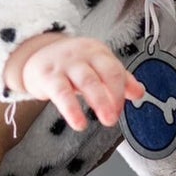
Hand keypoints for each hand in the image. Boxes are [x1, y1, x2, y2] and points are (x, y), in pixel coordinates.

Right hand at [7, 33, 144, 132]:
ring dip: (99, 101)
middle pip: (104, 73)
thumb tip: (139, 92)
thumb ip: (119, 79)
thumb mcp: (95, 66)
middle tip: (116, 116)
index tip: (121, 108)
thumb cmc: (70, 63)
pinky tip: (79, 123)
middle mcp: (84, 55)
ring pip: (86, 81)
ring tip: (107, 120)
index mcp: (98, 52)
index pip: (115, 69)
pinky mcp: (48, 76)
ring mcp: (66, 64)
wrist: (36, 54)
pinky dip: (72, 110)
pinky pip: (62, 93)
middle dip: (114, 96)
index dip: (121, 90)